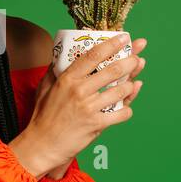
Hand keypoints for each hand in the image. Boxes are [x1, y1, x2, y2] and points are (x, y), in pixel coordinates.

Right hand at [9, 34, 146, 177]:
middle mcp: (79, 90)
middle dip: (130, 61)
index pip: (93, 55)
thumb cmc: (42, 116)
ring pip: (120, 91)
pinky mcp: (96, 124)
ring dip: (130, 86)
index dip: (112, 44)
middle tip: (138, 57)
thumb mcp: (44, 88)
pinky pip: (121, 114)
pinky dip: (126, 110)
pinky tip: (126, 107)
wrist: (42, 145)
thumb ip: (55, 71)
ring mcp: (89, 107)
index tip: (125, 37)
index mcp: (67, 78)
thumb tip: (61, 55)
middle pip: (112, 70)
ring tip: (133, 83)